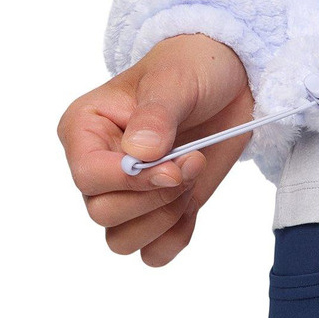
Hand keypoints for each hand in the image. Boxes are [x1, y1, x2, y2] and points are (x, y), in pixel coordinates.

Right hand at [57, 34, 252, 265]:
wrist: (232, 77)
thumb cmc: (193, 67)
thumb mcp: (176, 80)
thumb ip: (156, 116)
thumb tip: (138, 154)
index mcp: (86, 129)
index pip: (88, 176)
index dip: (131, 180)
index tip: (175, 165)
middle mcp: (99, 166)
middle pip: (103, 213)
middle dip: (155, 196)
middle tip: (193, 160)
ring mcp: (128, 191)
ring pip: (122, 239)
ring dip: (165, 217)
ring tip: (192, 177)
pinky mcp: (160, 208)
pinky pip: (154, 251)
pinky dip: (175, 237)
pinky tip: (193, 204)